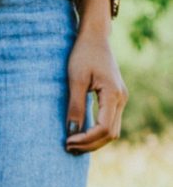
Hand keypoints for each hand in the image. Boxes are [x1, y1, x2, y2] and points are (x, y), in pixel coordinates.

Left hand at [65, 25, 126, 153]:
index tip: (67, 141)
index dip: (86, 139)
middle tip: (67, 148)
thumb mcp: (75, 80)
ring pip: (112, 130)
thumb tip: (72, 132)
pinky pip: (109, 122)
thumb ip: (75, 106)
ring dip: (93, 141)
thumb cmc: (83, 55)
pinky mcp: (114, 98)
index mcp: (113, 94)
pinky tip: (80, 134)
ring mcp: (120, 98)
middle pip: (110, 134)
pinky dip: (96, 132)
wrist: (94, 38)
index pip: (103, 128)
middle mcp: (121, 98)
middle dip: (89, 144)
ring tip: (72, 144)